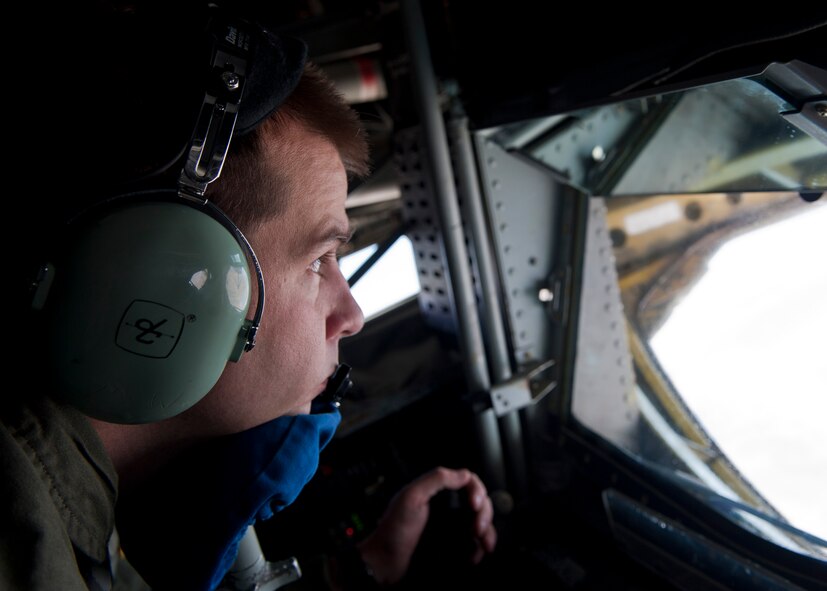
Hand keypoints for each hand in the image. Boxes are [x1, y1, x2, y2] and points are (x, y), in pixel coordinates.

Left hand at [357, 467, 496, 584]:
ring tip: (483, 544)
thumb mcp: (411, 497)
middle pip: (480, 504)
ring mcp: (450, 528)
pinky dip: (480, 548)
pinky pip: (475, 545)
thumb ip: (436, 479)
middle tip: (476, 529)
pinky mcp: (452, 546)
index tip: (474, 504)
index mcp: (437, 492)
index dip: (477, 491)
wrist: (385, 565)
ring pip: (482, 524)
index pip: (468, 483)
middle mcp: (446, 508)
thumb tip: (463, 474)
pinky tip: (475, 553)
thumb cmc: (393, 532)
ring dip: (488, 533)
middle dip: (485, 515)